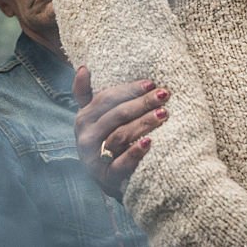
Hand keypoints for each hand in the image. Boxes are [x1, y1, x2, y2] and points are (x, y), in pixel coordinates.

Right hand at [73, 65, 170, 199]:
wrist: (108, 179)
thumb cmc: (105, 139)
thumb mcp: (94, 117)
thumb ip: (86, 94)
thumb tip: (82, 67)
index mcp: (84, 119)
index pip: (107, 98)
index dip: (129, 90)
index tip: (151, 83)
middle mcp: (86, 137)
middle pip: (117, 115)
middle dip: (143, 103)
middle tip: (164, 95)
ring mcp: (95, 158)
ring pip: (120, 136)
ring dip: (143, 123)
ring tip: (163, 114)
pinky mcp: (106, 178)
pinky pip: (121, 164)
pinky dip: (135, 153)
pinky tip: (150, 142)